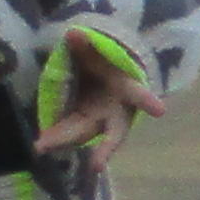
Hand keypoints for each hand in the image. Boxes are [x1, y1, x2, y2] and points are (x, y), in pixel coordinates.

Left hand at [42, 56, 168, 178]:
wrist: (102, 80)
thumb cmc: (106, 66)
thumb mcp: (98, 53)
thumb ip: (86, 45)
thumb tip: (73, 34)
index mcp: (126, 90)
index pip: (138, 94)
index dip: (148, 102)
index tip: (160, 110)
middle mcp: (116, 113)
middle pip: (113, 131)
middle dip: (105, 148)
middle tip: (97, 165)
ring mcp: (99, 123)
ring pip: (86, 135)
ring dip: (68, 141)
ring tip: (45, 146)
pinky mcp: (81, 127)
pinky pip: (69, 134)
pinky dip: (55, 139)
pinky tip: (40, 144)